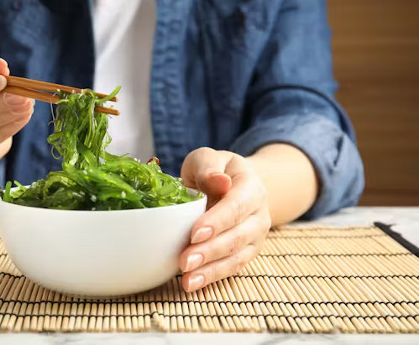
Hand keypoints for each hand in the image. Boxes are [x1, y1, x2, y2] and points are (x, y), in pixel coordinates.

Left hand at [179, 147, 270, 291]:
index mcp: (251, 186)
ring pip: (236, 256)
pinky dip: (212, 277)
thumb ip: (209, 168)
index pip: (236, 206)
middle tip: (184, 261)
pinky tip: (192, 284)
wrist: (233, 182)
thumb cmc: (214, 170)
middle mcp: (259, 213)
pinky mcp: (246, 252)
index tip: (195, 233)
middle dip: (210, 251)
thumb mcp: (208, 159)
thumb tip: (219, 181)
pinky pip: (231, 267)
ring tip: (187, 280)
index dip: (217, 221)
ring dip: (211, 270)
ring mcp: (255, 236)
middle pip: (237, 236)